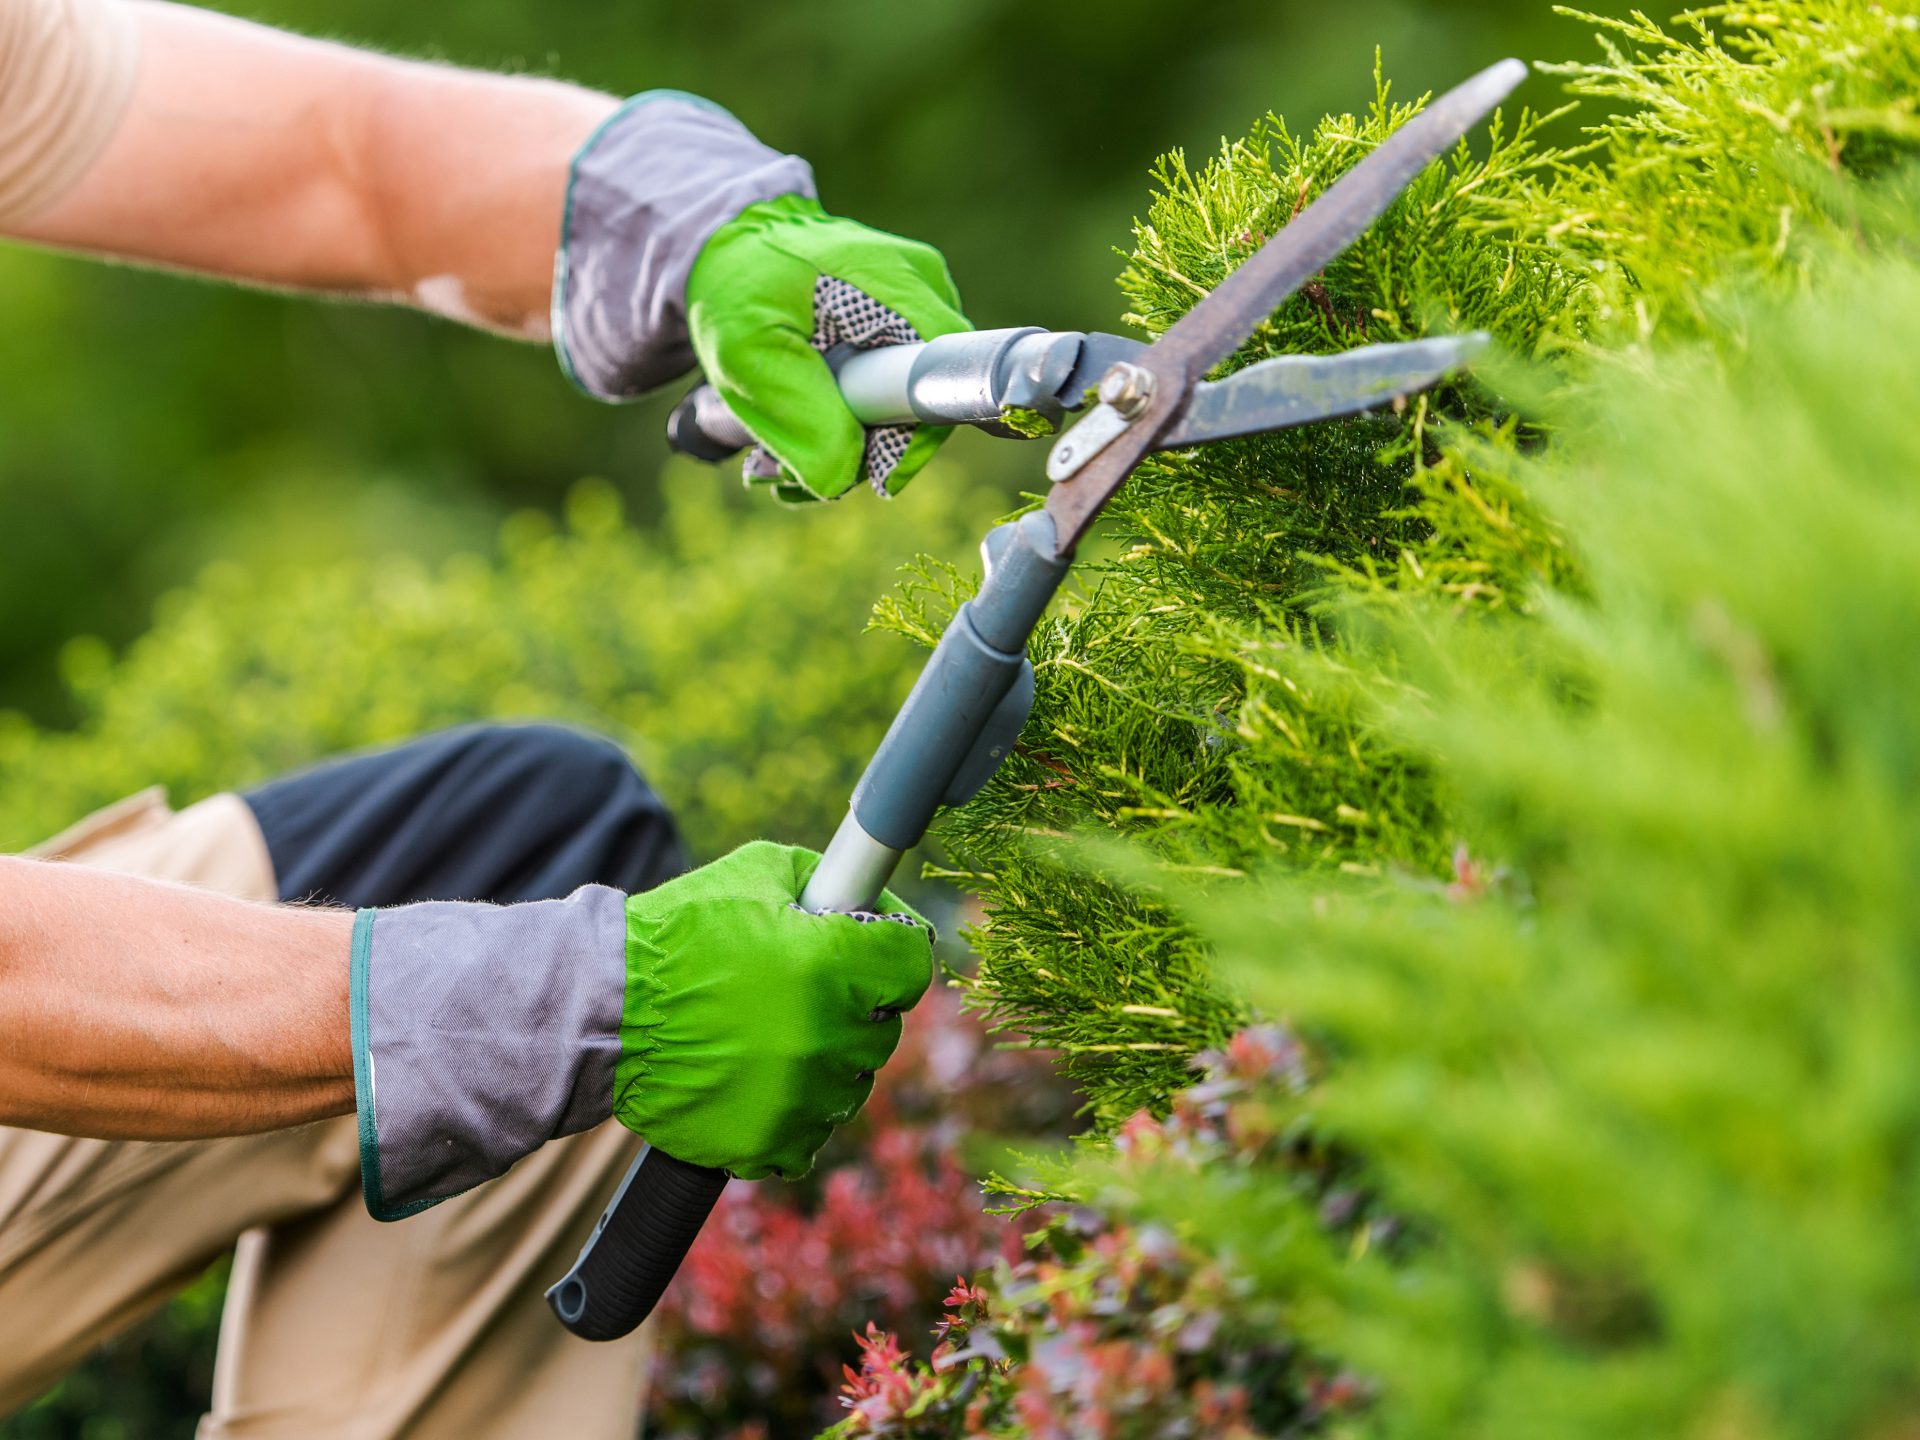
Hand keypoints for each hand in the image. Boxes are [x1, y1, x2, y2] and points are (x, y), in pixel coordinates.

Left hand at [551, 93, 968, 499]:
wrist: (725, 245)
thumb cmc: (735, 285)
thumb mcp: (748, 351)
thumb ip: (798, 415)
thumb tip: (839, 480)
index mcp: (901, 288)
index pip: (942, 385)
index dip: (908, 444)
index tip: (859, 477)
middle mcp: (923, 295)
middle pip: (920, 406)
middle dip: (856, 456)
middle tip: (783, 477)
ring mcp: (912, 312)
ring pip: (898, 410)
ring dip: (837, 450)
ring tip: (769, 465)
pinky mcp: (893, 330)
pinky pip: (883, 396)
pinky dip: (836, 427)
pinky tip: (788, 440)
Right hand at [614, 841, 933, 1176]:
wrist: (603, 1011)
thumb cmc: (678, 935)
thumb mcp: (757, 874)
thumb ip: (826, 881)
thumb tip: (871, 899)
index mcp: (833, 965)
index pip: (913, 963)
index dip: (889, 951)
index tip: (867, 951)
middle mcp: (828, 1036)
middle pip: (884, 1026)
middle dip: (854, 1005)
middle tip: (803, 992)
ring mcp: (801, 1097)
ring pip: (851, 1082)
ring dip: (826, 1060)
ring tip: (771, 1037)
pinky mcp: (770, 1142)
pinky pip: (811, 1135)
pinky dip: (793, 1114)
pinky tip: (759, 1082)